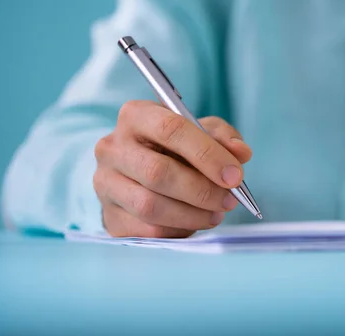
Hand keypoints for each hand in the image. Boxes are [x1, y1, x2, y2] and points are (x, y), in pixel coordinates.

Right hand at [93, 100, 251, 237]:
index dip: (207, 154)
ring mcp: (105, 183)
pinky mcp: (108, 215)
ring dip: (192, 214)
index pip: (171, 129)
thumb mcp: (202, 132)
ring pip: (150, 205)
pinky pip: (146, 229)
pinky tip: (193, 222)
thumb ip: (224, 138)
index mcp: (136, 115)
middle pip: (158, 172)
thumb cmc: (176, 147)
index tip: (235, 175)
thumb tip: (240, 153)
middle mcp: (112, 147)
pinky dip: (178, 229)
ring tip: (216, 213)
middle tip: (230, 200)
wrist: (142, 173)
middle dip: (202, 190)